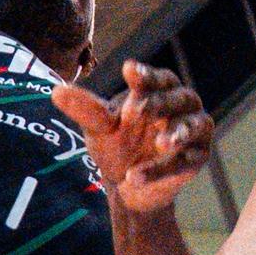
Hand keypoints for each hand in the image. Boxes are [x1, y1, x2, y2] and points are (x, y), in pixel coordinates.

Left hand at [61, 64, 211, 216]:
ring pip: (190, 127)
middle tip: (138, 111)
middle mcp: (182, 104)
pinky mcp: (198, 157)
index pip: (155, 77)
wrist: (129, 184)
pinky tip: (136, 177)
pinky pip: (183, 162)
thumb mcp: (99, 127)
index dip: (144, 75)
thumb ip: (85, 109)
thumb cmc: (117, 143)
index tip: (129, 70)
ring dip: (176, 134)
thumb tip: (56, 91)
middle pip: (176, 98)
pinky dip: (161, 170)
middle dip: (158, 104)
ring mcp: (194, 130)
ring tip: (160, 143)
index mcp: (159, 88)